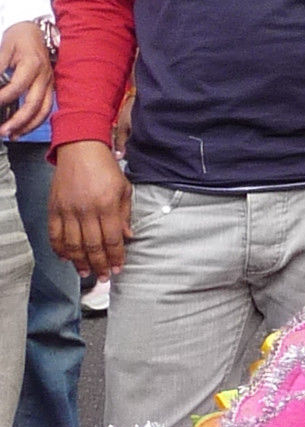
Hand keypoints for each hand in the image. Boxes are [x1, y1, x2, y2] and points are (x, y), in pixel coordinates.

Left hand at [0, 21, 53, 137]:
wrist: (36, 31)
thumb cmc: (20, 37)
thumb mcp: (4, 48)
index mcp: (33, 64)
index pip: (17, 87)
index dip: (2, 98)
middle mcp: (44, 76)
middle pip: (33, 104)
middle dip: (18, 121)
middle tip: (3, 131)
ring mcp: (49, 83)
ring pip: (43, 110)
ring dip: (28, 126)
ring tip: (13, 135)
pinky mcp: (50, 88)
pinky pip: (45, 109)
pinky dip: (35, 122)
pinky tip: (23, 129)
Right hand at [48, 139, 132, 279]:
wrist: (80, 148)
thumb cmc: (106, 168)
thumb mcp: (124, 189)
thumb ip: (125, 215)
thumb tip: (128, 238)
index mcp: (107, 205)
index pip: (112, 239)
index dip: (115, 257)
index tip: (118, 268)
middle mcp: (86, 210)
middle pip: (92, 246)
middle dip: (99, 265)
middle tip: (103, 277)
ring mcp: (68, 209)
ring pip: (72, 244)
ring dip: (79, 261)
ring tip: (85, 272)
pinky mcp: (54, 207)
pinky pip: (54, 234)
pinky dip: (59, 248)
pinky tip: (65, 258)